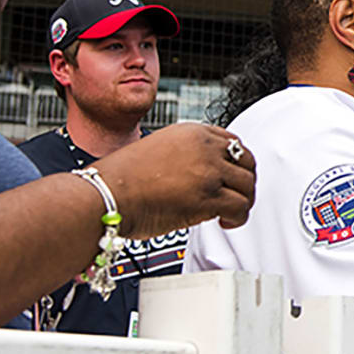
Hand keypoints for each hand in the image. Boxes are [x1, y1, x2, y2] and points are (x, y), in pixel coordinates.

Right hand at [92, 122, 255, 237]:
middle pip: (246, 161)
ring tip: (229, 213)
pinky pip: (241, 206)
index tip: (231, 177)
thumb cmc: (120, 180)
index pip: (232, 141)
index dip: (235, 162)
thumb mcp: (158, 150)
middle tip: (236, 196)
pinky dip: (238, 217)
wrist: (105, 194)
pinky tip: (225, 222)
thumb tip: (199, 175)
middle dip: (244, 181)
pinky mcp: (208, 196)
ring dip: (243, 201)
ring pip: (248, 185)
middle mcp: (203, 147)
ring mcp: (208, 171)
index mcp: (191, 132)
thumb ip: (184, 156)